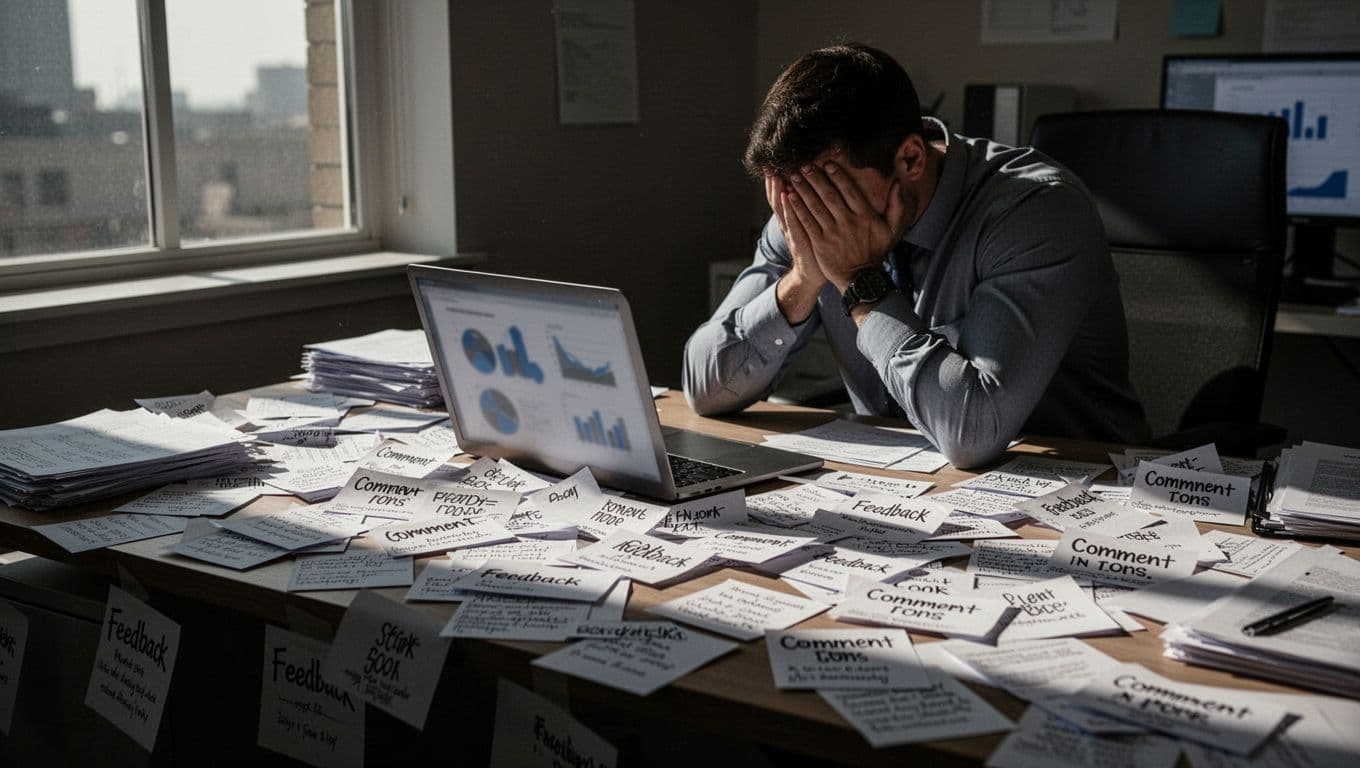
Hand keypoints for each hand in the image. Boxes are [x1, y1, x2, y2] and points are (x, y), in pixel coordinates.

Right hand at [766, 173, 825, 323]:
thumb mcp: (812, 225)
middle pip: (777, 198)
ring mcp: (791, 232)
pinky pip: (792, 222)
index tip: (774, 163)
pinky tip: (786, 197)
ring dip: (778, 190)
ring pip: (782, 208)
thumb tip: (815, 188)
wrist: (813, 274)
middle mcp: (788, 223)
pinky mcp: (799, 240)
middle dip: (773, 181)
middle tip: (770, 164)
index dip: (777, 180)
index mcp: (792, 218)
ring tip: (775, 174)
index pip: (781, 195)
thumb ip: (810, 209)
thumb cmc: (817, 248)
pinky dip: (788, 209)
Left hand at [785, 161, 904, 291]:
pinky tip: (790, 197)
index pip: (849, 190)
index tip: (827, 164)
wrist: (861, 278)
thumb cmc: (876, 251)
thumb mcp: (892, 229)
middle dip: (815, 178)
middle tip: (804, 165)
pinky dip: (798, 209)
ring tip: (794, 176)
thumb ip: (896, 205)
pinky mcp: (820, 243)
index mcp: (865, 216)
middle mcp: (848, 222)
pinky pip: (807, 222)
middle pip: (828, 195)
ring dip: (803, 190)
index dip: (837, 175)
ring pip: (815, 206)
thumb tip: (899, 182)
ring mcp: (832, 233)